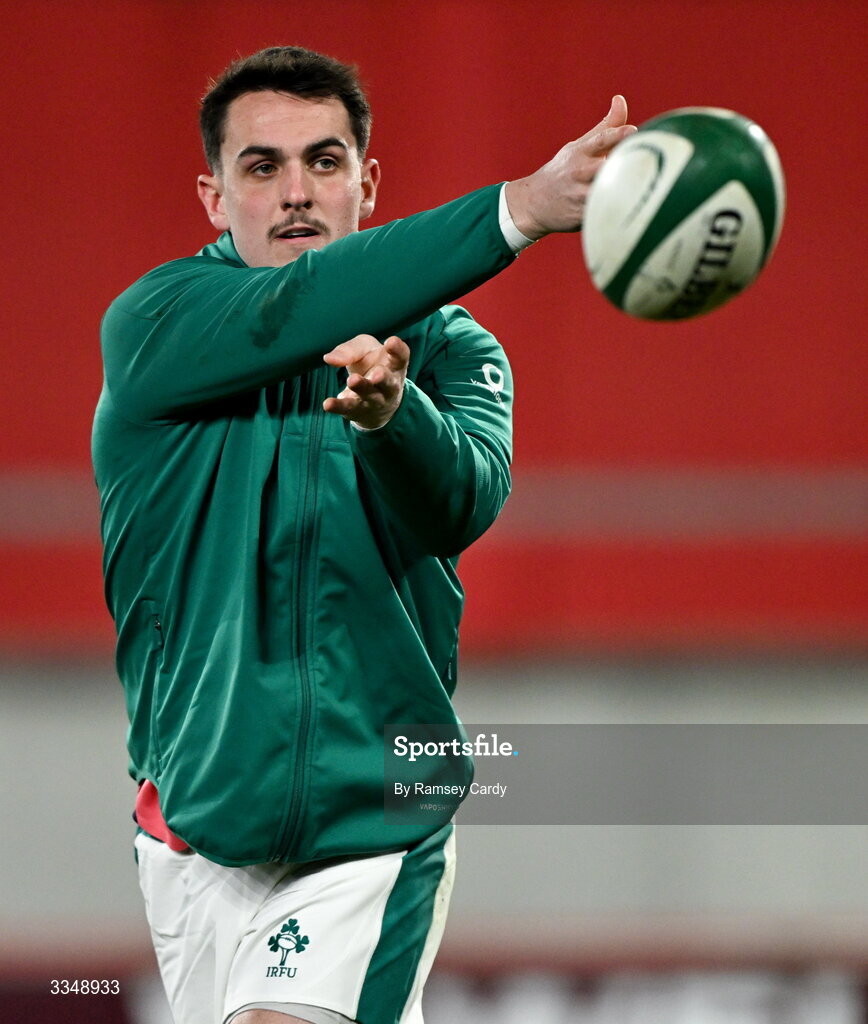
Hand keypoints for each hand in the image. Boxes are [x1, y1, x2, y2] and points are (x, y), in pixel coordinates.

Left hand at [322, 334, 408, 429]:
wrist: (376, 403)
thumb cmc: (371, 365)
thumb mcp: (364, 350)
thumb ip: (351, 350)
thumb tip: (329, 358)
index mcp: (394, 365)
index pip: (401, 357)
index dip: (398, 349)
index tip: (391, 341)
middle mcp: (389, 385)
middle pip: (389, 382)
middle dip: (383, 378)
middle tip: (377, 373)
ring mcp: (375, 401)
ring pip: (370, 396)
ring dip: (362, 388)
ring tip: (352, 381)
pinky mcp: (358, 411)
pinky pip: (348, 409)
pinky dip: (338, 407)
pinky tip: (327, 404)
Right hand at [504, 96, 636, 238]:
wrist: (533, 203)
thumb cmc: (563, 171)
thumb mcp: (578, 147)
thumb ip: (605, 128)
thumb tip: (620, 100)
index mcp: (580, 152)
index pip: (600, 140)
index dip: (617, 135)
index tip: (633, 131)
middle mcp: (579, 172)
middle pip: (604, 168)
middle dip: (622, 166)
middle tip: (648, 164)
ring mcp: (578, 196)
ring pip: (603, 194)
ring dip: (621, 191)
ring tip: (644, 190)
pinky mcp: (580, 216)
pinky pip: (601, 214)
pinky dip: (616, 213)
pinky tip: (632, 212)